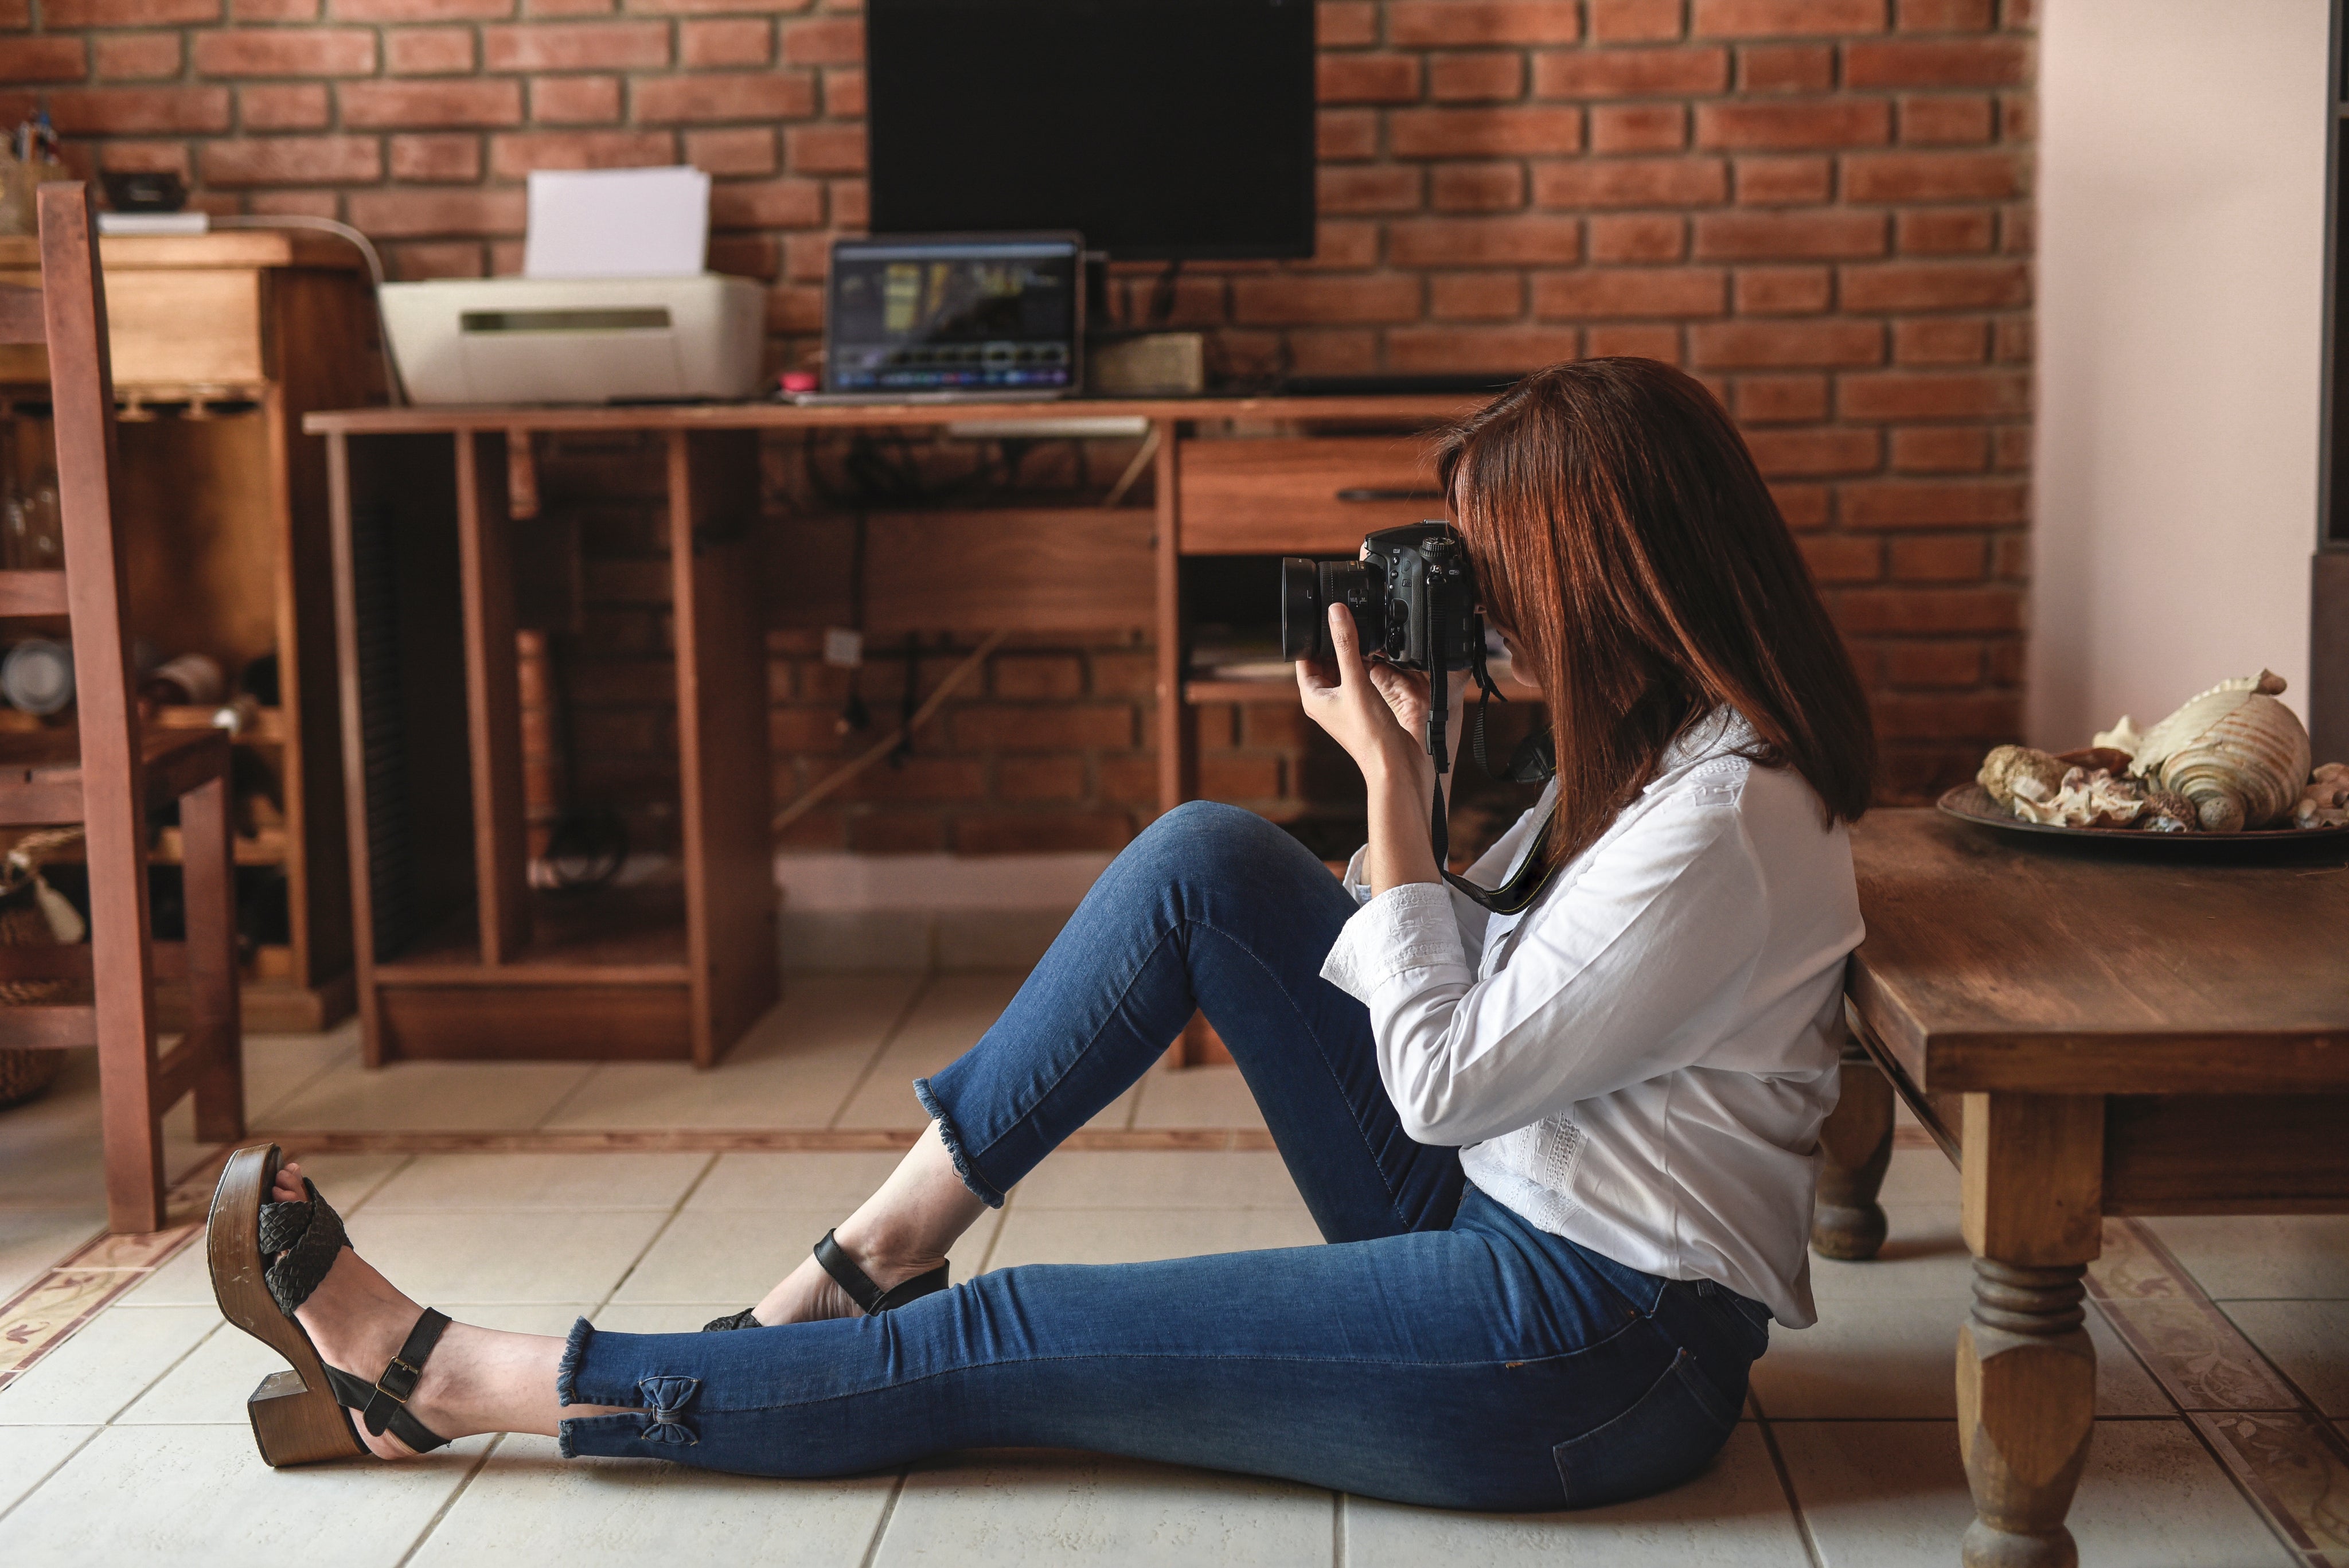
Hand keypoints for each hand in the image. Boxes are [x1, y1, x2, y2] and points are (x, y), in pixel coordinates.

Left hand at [1298, 605, 1453, 893]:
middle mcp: (1326, 700)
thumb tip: (1335, 613)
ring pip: (1345, 667)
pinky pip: (1362, 678)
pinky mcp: (1365, 706)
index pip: (1304, 657)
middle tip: (1349, 617)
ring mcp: (1346, 704)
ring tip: (1365, 632)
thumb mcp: (1356, 682)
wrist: (1397, 767)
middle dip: (1335, 641)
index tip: (1324, 613)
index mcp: (1313, 696)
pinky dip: (1368, 664)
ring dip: (1353, 652)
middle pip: (1325, 660)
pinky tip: (1380, 654)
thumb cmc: (1370, 735)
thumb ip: (1346, 645)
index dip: (1313, 636)